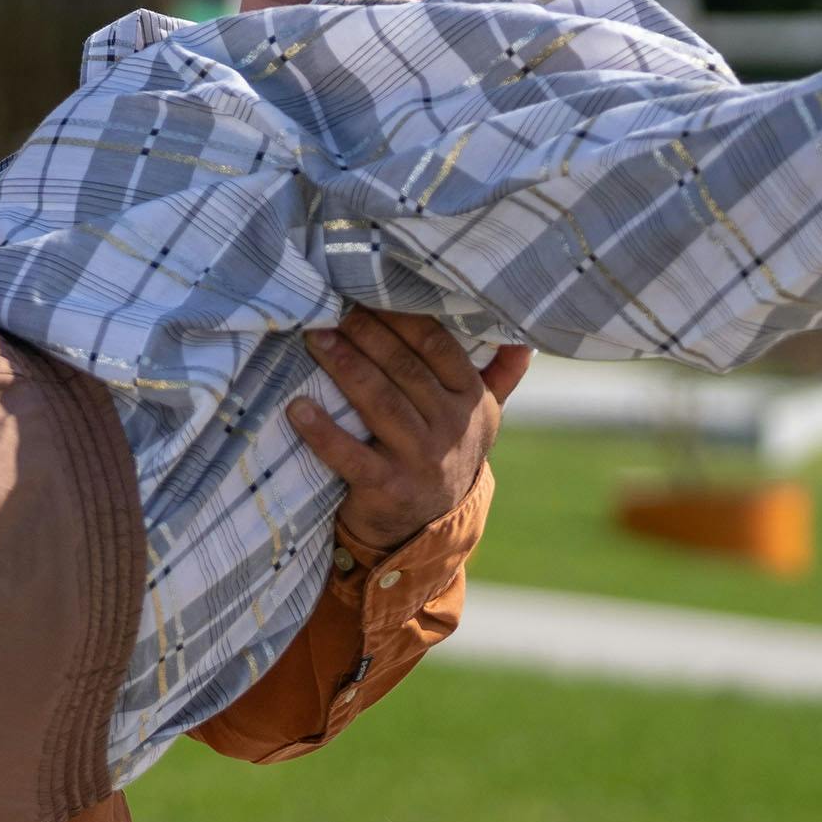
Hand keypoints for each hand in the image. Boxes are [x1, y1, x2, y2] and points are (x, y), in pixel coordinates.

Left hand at [287, 309, 531, 556]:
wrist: (430, 528)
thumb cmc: (446, 453)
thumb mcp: (480, 418)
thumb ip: (500, 377)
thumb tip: (524, 341)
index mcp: (471, 400)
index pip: (438, 346)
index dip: (402, 317)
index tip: (369, 294)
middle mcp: (451, 427)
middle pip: (403, 369)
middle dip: (366, 335)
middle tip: (334, 310)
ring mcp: (421, 459)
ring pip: (379, 402)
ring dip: (345, 367)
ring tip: (316, 339)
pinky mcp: (388, 488)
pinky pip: (350, 455)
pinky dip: (322, 432)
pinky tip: (297, 408)